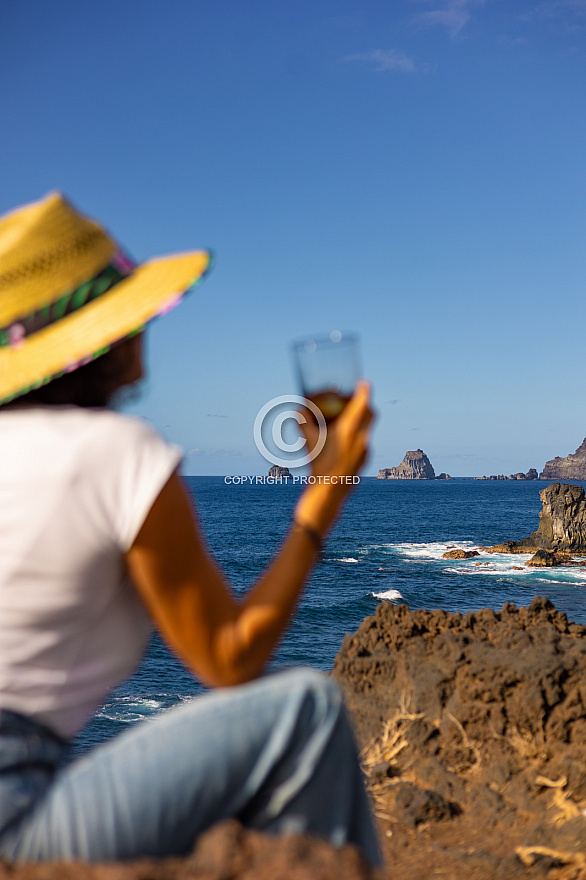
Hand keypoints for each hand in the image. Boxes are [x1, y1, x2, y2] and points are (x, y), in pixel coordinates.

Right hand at [294, 381, 374, 534]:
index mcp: (349, 430)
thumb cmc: (317, 466)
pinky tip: (344, 442)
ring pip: (368, 429)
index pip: (362, 403)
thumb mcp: (308, 441)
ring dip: (361, 421)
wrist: (328, 494)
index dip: (364, 391)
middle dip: (365, 405)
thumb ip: (303, 423)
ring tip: (347, 420)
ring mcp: (365, 451)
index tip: (364, 382)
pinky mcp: (363, 462)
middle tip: (356, 400)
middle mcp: (361, 438)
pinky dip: (357, 436)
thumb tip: (299, 410)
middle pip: (371, 414)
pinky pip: (364, 443)